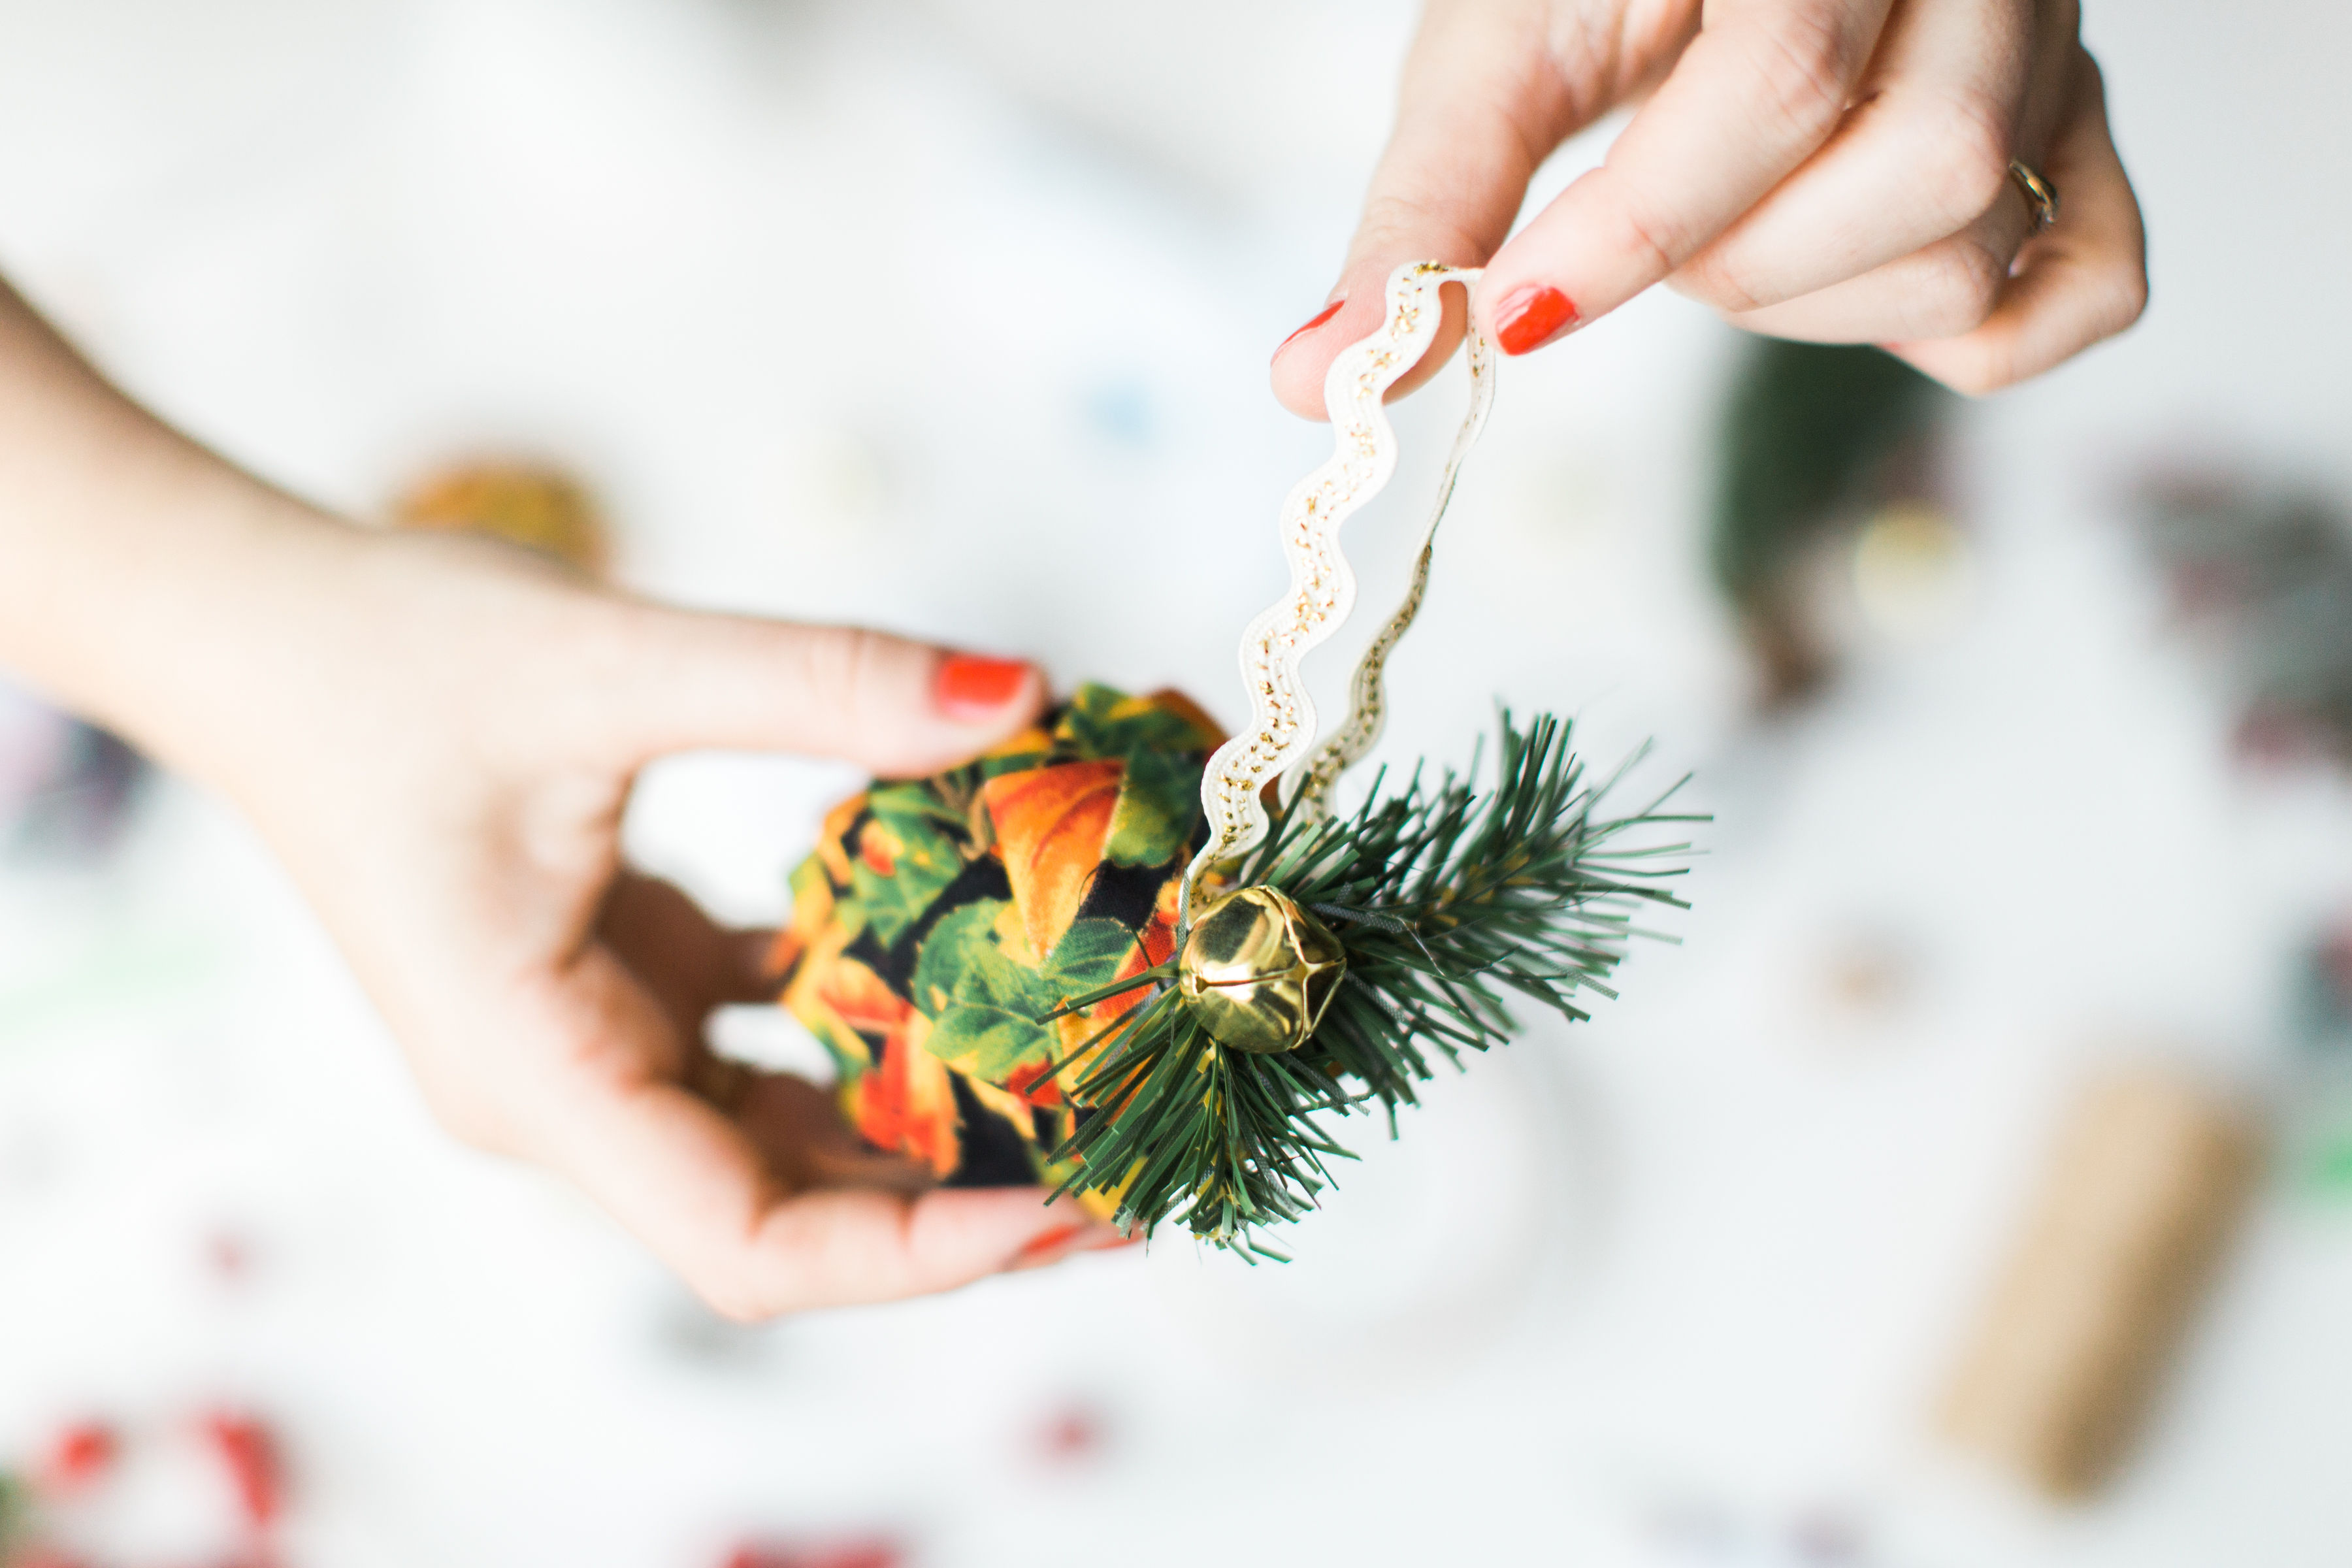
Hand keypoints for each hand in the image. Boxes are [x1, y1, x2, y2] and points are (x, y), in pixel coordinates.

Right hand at [184, 529, 1127, 1317]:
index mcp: (538, 1075)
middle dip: (969, 1204)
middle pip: (795, 1213)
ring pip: (790, 1134)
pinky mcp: (619, 983)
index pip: (749, 1245)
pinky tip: (985, 972)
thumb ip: (820, 679)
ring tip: (1094, 1085)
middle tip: (1146, 1160)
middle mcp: (570, 1094)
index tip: (1074, 1202)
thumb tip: (1020, 691)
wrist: (257, 626)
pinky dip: (876, 1019)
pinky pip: (769, 1039)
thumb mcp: (608, 659)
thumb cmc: (381, 655)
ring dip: (933, 1121)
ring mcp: (594, 1046)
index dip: (920, 1251)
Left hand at [1270, 0, 2145, 409]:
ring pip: (1984, 242)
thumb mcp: (1498, 47)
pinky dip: (1957, 337)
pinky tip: (1838, 283)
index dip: (1642, 227)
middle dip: (1737, 263)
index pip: (1787, 76)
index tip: (1516, 312)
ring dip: (1813, 302)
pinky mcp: (2082, 143)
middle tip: (1646, 243)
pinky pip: (2084, 293)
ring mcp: (2057, 54)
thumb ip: (1424, 210)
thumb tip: (1314, 382)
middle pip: (1924, 171)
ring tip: (1731, 236)